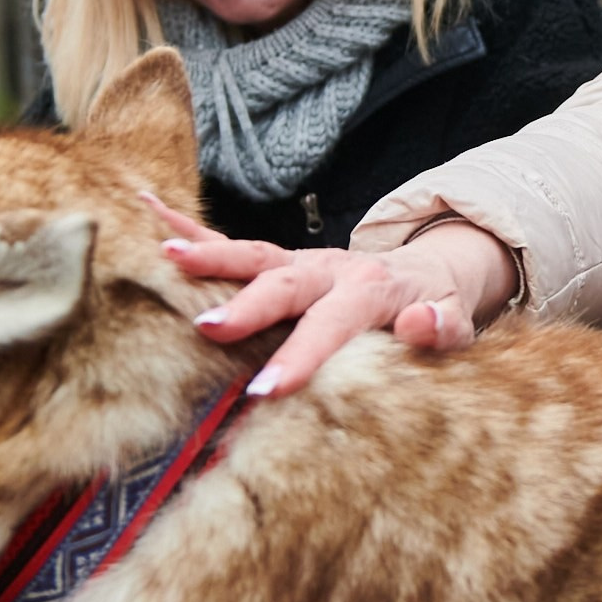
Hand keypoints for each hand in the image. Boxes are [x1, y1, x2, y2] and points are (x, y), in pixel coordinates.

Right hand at [143, 192, 514, 398]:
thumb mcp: (454, 324)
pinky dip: (189, 226)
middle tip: (209, 329)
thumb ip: (441, 327)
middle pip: (285, 282)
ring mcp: (298, 262)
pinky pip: (230, 242)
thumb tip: (420, 321)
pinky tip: (147, 212)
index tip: (267, 390)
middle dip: (247, 305)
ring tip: (166, 256)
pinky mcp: (277, 262)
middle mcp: (329, 268)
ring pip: (251, 255)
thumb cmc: (435, 310)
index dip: (302, 355)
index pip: (335, 323)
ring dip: (209, 254)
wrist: (425, 274)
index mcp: (370, 290)